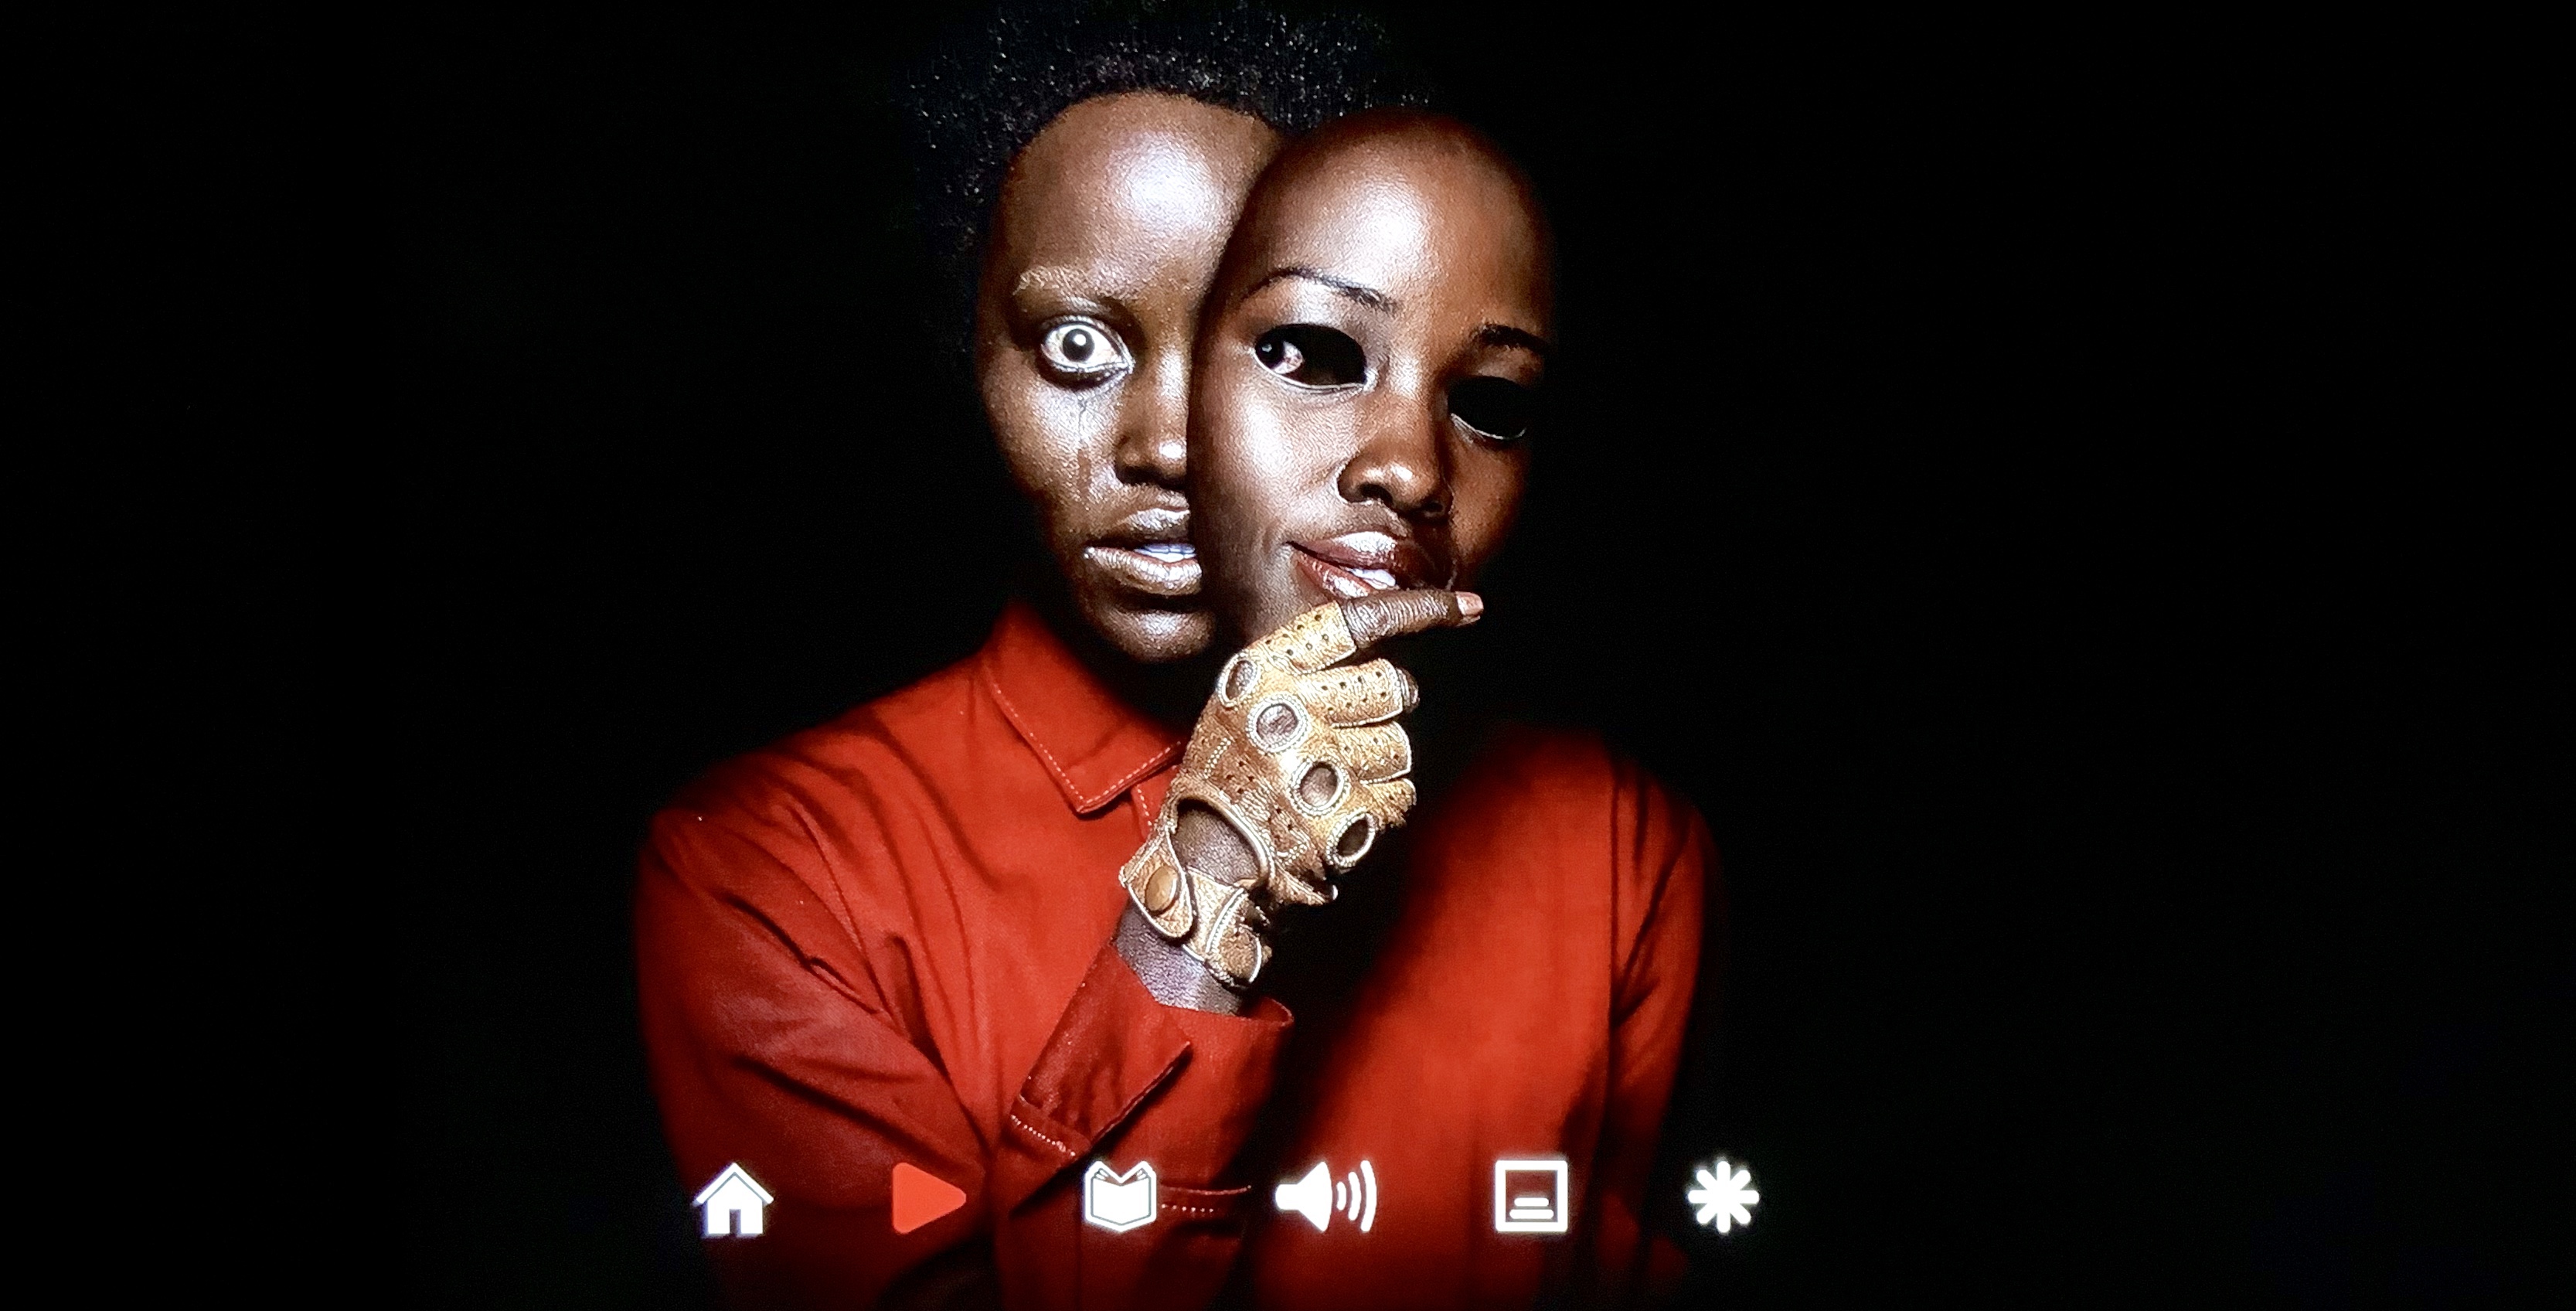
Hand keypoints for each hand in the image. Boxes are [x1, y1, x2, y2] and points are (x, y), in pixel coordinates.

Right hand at [1119, 589, 1479, 989]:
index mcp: (1261, 672)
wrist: (1206, 864)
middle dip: (1390, 709)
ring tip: (1335, 782)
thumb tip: (1381, 644)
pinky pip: (1400, 798)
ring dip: (1382, 767)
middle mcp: (1289, 710)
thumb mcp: (1240, 702)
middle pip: (1394, 686)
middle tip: (1356, 733)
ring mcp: (1317, 764)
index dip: (1419, 610)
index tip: (1469, 607)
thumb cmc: (1229, 777)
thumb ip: (1298, 670)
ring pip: (1401, 745)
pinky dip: (1382, 809)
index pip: (1355, 621)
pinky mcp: (1343, 817)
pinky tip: (1343, 814)